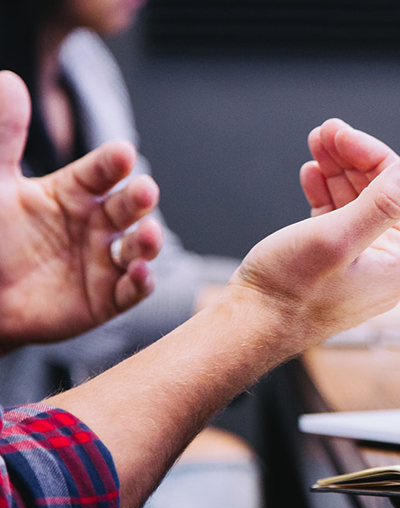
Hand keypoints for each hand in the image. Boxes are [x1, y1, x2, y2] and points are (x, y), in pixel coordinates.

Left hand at [0, 71, 162, 351]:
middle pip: (128, 207)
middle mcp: (95, 224)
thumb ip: (3, 137)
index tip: (123, 154)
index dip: (114, 164)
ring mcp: (103, 262)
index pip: (102, 172)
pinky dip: (141, 283)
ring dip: (149, 242)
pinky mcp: (105, 299)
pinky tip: (140, 273)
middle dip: (140, 199)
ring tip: (149, 235)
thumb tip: (9, 81)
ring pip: (138, 248)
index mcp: (73, 192)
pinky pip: (131, 291)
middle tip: (145, 190)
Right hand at [228, 119, 399, 355]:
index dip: (372, 155)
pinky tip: (311, 176)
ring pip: (358, 203)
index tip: (340, 133)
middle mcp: (388, 265)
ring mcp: (362, 265)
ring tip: (315, 145)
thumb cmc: (289, 291)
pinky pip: (340, 220)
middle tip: (324, 132)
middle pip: (381, 194)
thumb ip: (383, 202)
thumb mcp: (337, 238)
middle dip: (352, 159)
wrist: (250, 327)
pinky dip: (327, 194)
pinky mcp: (336, 265)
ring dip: (338, 171)